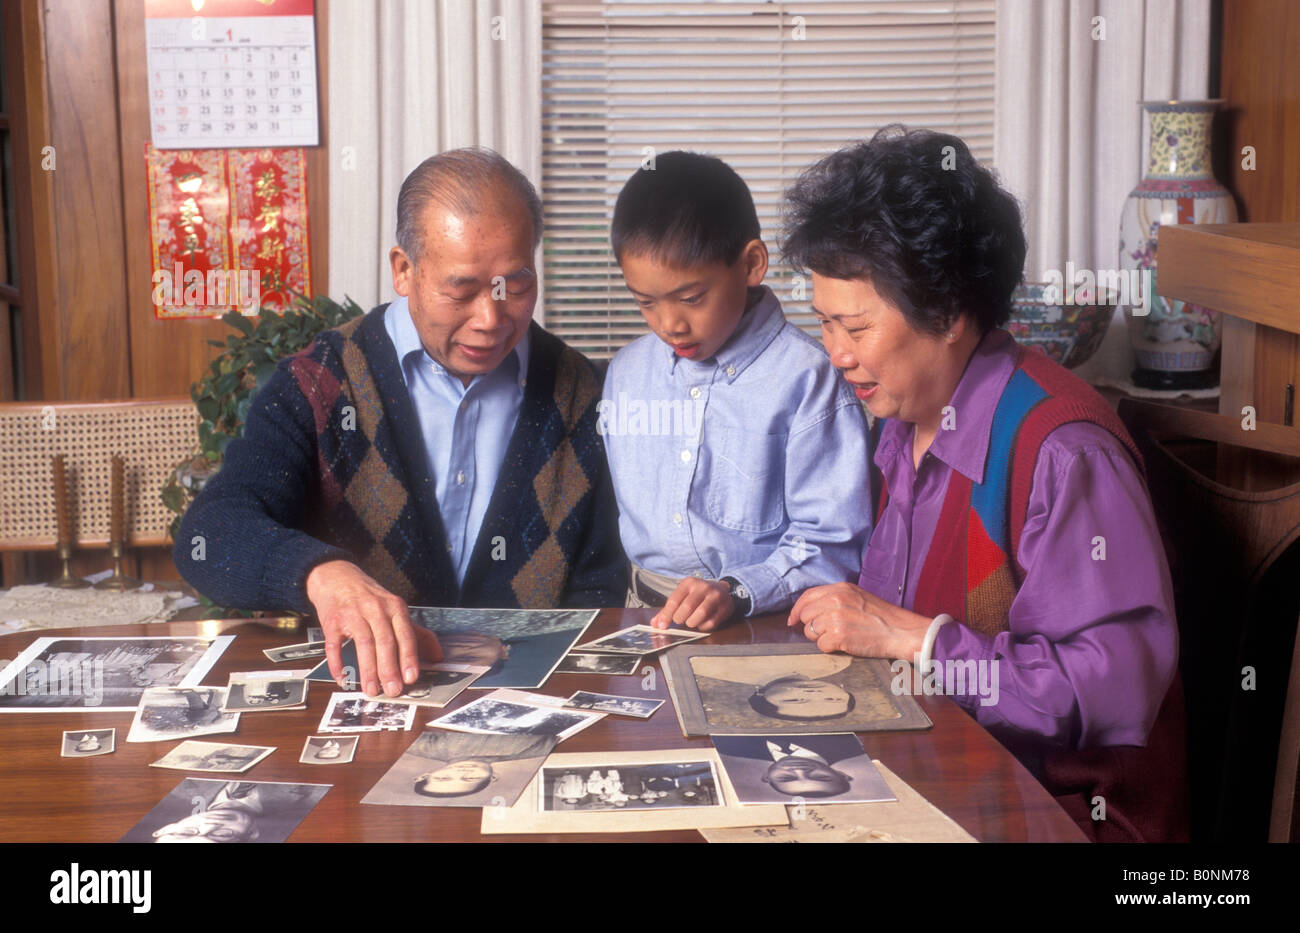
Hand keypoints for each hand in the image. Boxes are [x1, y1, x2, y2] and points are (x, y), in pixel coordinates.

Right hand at [304, 560, 441, 697]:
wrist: (337, 577)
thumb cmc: (369, 598)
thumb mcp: (396, 609)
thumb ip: (417, 633)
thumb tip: (437, 656)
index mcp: (395, 607)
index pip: (405, 634)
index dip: (409, 657)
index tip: (411, 677)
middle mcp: (375, 609)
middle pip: (385, 641)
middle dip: (389, 668)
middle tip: (393, 689)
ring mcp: (353, 614)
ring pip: (363, 644)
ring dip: (368, 669)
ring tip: (371, 689)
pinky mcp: (333, 621)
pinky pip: (335, 644)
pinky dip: (337, 663)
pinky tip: (343, 677)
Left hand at [650, 578, 733, 630]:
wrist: (721, 590)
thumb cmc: (697, 595)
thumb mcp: (682, 596)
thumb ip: (668, 610)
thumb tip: (655, 623)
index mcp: (689, 583)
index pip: (674, 600)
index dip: (666, 615)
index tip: (661, 626)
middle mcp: (703, 587)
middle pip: (687, 607)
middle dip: (680, 618)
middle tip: (680, 620)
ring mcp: (715, 597)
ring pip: (700, 614)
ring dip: (692, 622)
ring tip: (691, 621)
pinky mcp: (724, 608)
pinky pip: (711, 622)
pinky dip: (703, 626)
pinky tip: (701, 623)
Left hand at [786, 582, 929, 658]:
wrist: (901, 631)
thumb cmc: (883, 617)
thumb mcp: (858, 597)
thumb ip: (835, 598)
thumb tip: (811, 610)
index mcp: (840, 589)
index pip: (807, 596)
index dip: (797, 609)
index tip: (792, 620)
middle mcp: (835, 600)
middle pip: (805, 615)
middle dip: (811, 626)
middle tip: (827, 632)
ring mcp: (835, 618)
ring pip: (810, 632)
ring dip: (821, 638)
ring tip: (842, 637)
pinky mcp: (838, 636)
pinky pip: (821, 645)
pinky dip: (830, 649)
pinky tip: (845, 644)